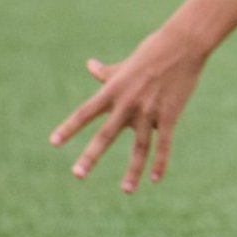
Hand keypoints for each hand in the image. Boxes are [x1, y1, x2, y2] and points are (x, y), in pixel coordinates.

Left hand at [49, 25, 207, 193]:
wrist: (183, 45)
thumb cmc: (153, 51)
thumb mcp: (126, 64)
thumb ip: (107, 73)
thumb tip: (90, 66)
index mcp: (113, 91)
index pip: (85, 113)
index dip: (69, 128)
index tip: (53, 143)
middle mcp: (127, 104)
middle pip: (106, 135)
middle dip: (91, 156)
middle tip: (77, 175)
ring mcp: (149, 111)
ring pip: (139, 147)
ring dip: (132, 171)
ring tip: (126, 191)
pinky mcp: (170, 115)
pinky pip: (163, 144)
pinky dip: (160, 162)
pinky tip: (156, 179)